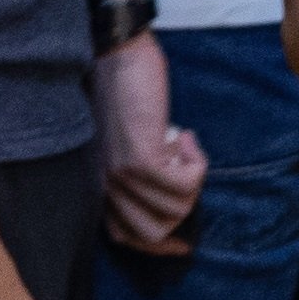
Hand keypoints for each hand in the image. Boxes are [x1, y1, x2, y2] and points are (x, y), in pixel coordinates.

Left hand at [94, 36, 205, 253]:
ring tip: (186, 149)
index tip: (182, 240)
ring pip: (175, 210)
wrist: (117, 55)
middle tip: (188, 175)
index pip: (124, 236)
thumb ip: (138, 171)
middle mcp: (107, 184)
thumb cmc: (127, 92)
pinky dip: (197, 165)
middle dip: (183, 211)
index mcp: (101, 182)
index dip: (157, 244)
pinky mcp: (141, 157)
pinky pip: (184, 185)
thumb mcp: (127, 141)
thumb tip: (171, 196)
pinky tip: (188, 138)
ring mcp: (123, 173)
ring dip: (193, 182)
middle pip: (152, 233)